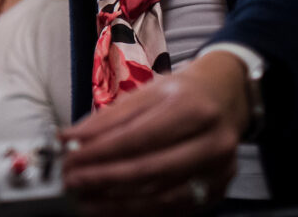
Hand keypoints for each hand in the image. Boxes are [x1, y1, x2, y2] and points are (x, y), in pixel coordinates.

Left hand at [59, 52, 250, 213]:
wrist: (227, 97)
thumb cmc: (180, 93)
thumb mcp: (146, 92)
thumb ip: (109, 118)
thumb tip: (70, 138)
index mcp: (190, 108)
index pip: (138, 136)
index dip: (100, 151)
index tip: (70, 157)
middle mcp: (210, 142)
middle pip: (150, 169)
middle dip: (104, 178)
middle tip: (72, 181)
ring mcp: (219, 170)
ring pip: (162, 195)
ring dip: (118, 201)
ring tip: (86, 199)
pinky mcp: (218, 190)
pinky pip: (174, 208)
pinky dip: (140, 210)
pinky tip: (113, 207)